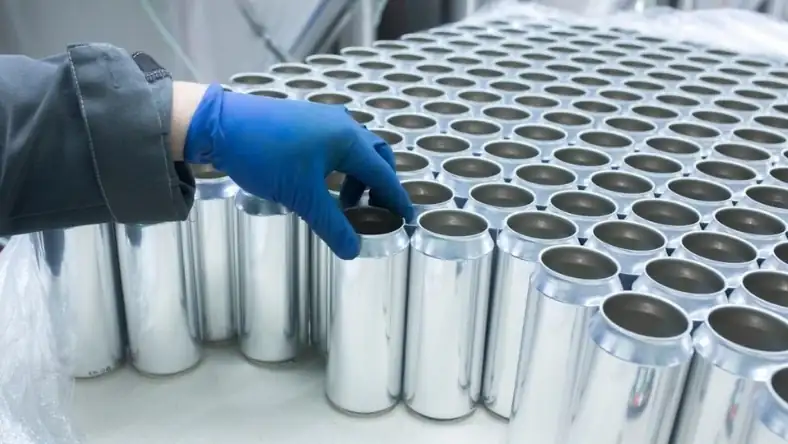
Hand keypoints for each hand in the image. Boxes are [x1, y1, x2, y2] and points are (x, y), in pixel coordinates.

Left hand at [183, 83, 412, 258]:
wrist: (221, 125)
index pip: (383, 174)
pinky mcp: (304, 122)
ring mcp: (322, 121)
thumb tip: (353, 250)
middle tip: (375, 211)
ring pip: (354, 151)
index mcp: (348, 140)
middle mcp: (341, 126)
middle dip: (379, 185)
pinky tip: (321, 185)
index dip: (396, 198)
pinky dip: (339, 168)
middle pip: (375, 157)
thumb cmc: (264, 156)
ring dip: (357, 178)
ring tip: (344, 204)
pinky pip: (335, 146)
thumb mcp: (301, 197)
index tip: (407, 217)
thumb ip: (331, 225)